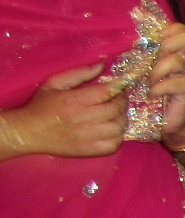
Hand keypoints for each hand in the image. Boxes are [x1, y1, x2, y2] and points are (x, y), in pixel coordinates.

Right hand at [0, 64, 121, 159]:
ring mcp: (88, 137)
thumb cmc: (41, 105)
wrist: (29, 132)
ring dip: (122, 119)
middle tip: (119, 98)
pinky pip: (114, 145)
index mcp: (74, 100)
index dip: (118, 88)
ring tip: (116, 114)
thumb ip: (79, 73)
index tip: (120, 85)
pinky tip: (112, 130)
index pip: (106, 93)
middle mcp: (83, 119)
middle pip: (116, 110)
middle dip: (122, 102)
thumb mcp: (54, 83)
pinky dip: (118, 136)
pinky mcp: (90, 151)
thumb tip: (101, 66)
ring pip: (118, 128)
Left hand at [148, 24, 184, 148]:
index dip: (169, 30)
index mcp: (172, 54)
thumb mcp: (139, 72)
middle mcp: (183, 63)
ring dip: (158, 69)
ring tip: (148, 81)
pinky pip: (178, 83)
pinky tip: (152, 95)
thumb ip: (138, 56)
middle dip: (166, 44)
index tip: (155, 39)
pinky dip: (161, 87)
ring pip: (178, 60)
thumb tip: (120, 40)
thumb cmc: (148, 97)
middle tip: (154, 57)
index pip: (180, 30)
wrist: (164, 125)